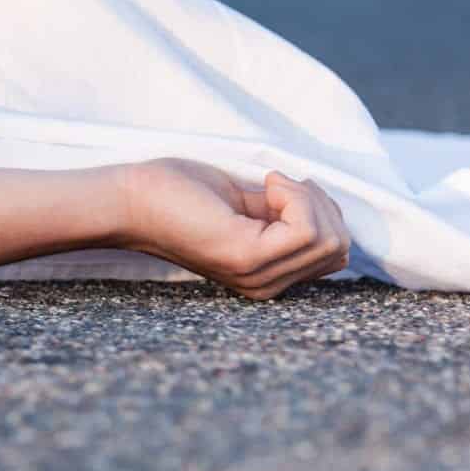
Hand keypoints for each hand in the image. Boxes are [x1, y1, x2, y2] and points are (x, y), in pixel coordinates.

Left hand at [120, 158, 350, 299]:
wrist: (130, 198)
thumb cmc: (180, 193)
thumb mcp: (248, 204)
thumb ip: (284, 215)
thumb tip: (327, 210)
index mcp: (267, 275)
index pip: (334, 255)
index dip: (321, 212)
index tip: (283, 189)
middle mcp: (264, 285)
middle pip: (338, 248)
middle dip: (320, 204)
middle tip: (276, 184)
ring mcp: (256, 276)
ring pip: (329, 239)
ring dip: (307, 198)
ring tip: (268, 185)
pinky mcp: (245, 257)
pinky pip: (307, 229)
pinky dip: (296, 196)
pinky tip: (265, 186)